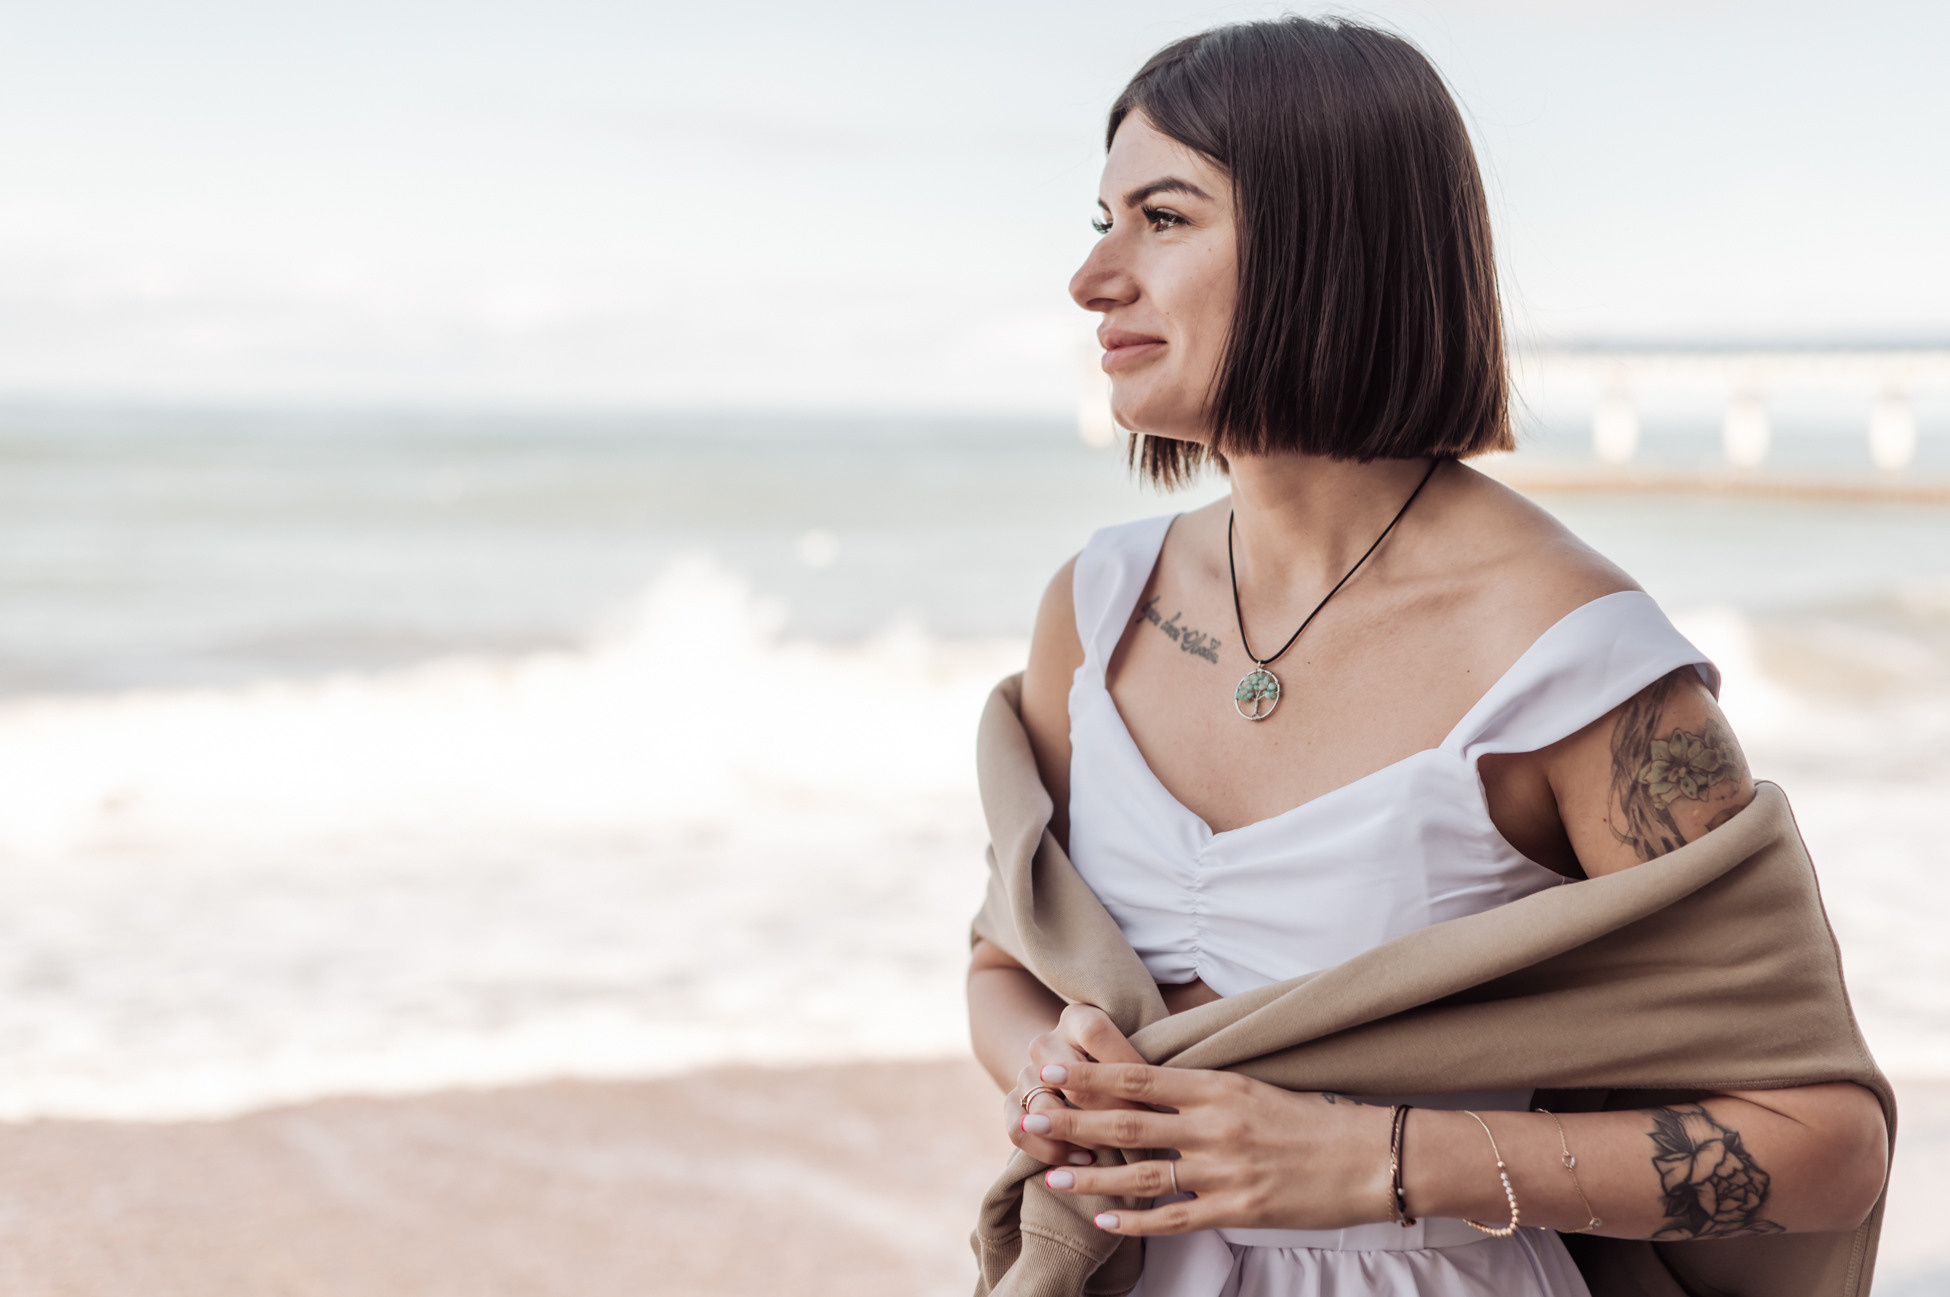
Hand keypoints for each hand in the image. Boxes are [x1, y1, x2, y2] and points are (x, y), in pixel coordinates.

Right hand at [1005, 1004, 1148, 1166]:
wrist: (1072, 1066)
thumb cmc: (1123, 1062)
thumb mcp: (1135, 1049)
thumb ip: (1147, 1064)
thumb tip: (1172, 1096)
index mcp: (1078, 1018)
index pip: (1095, 1034)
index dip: (1126, 1065)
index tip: (1157, 1097)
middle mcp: (1047, 1042)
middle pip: (1072, 1079)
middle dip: (1111, 1112)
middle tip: (1142, 1133)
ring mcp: (1024, 1073)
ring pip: (1044, 1108)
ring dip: (1082, 1135)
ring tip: (1111, 1149)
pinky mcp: (1012, 1104)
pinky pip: (1018, 1131)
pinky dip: (1049, 1150)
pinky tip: (1081, 1160)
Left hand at [1026, 1061, 1393, 1235]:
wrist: (1369, 1157)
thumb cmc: (1312, 1119)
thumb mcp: (1254, 1087)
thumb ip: (1204, 1088)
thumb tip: (1153, 1084)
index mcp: (1217, 1085)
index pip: (1138, 1077)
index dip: (1090, 1076)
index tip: (1050, 1069)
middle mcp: (1214, 1124)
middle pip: (1128, 1123)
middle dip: (1074, 1121)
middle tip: (1031, 1117)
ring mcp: (1225, 1169)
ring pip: (1142, 1174)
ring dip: (1093, 1177)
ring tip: (1052, 1176)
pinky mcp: (1239, 1208)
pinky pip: (1177, 1217)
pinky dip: (1138, 1221)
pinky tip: (1107, 1220)